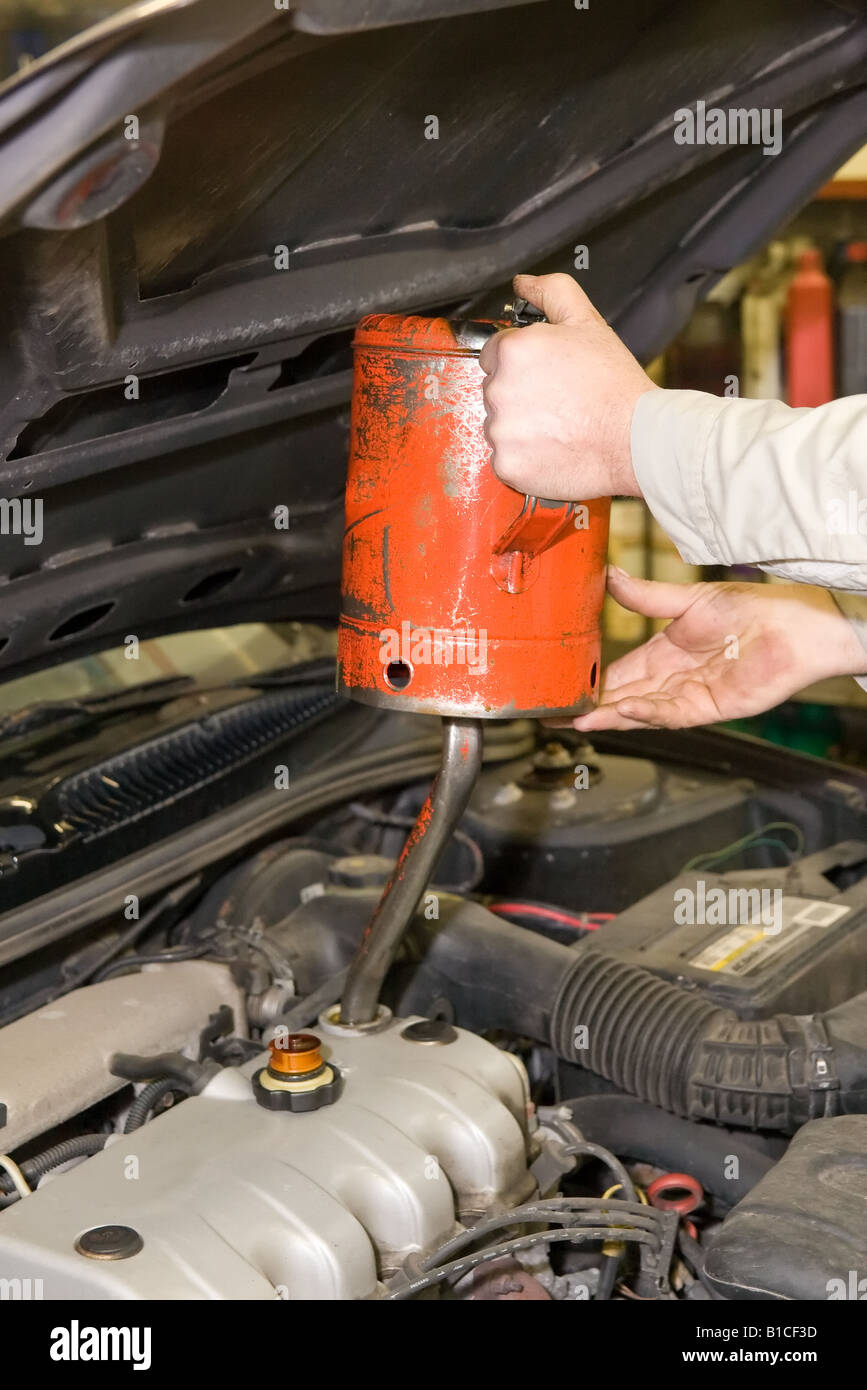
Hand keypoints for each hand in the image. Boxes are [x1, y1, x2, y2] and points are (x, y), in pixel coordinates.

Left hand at [479, 272, 656, 500]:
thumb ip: (551, 292)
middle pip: (495, 390)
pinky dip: (525, 458)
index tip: (546, 376)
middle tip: (559, 401)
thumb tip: (523, 283)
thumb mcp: (587, 322)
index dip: (523, 364)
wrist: (636, 440)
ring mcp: (500, 431)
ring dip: (521, 428)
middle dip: (521, 395)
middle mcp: (498, 390)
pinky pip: (505, 460)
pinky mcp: (506, 465)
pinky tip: (554, 449)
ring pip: (499, 426)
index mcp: (513, 350)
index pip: (495, 354)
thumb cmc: (614, 385)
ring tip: (560, 426)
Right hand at [560, 568, 866, 730]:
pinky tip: (623, 709)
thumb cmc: (750, 608)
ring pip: (638, 711)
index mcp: (662, 653)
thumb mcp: (687, 599)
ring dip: (607, 717)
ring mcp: (687, 697)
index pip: (616, 672)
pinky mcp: (706, 710)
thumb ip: (644, 596)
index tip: (559, 684)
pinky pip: (669, 715)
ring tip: (576, 720)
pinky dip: (644, 713)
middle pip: (619, 698)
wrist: (792, 625)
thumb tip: (609, 575)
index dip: (588, 680)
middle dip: (587, 708)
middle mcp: (670, 679)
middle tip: (552, 714)